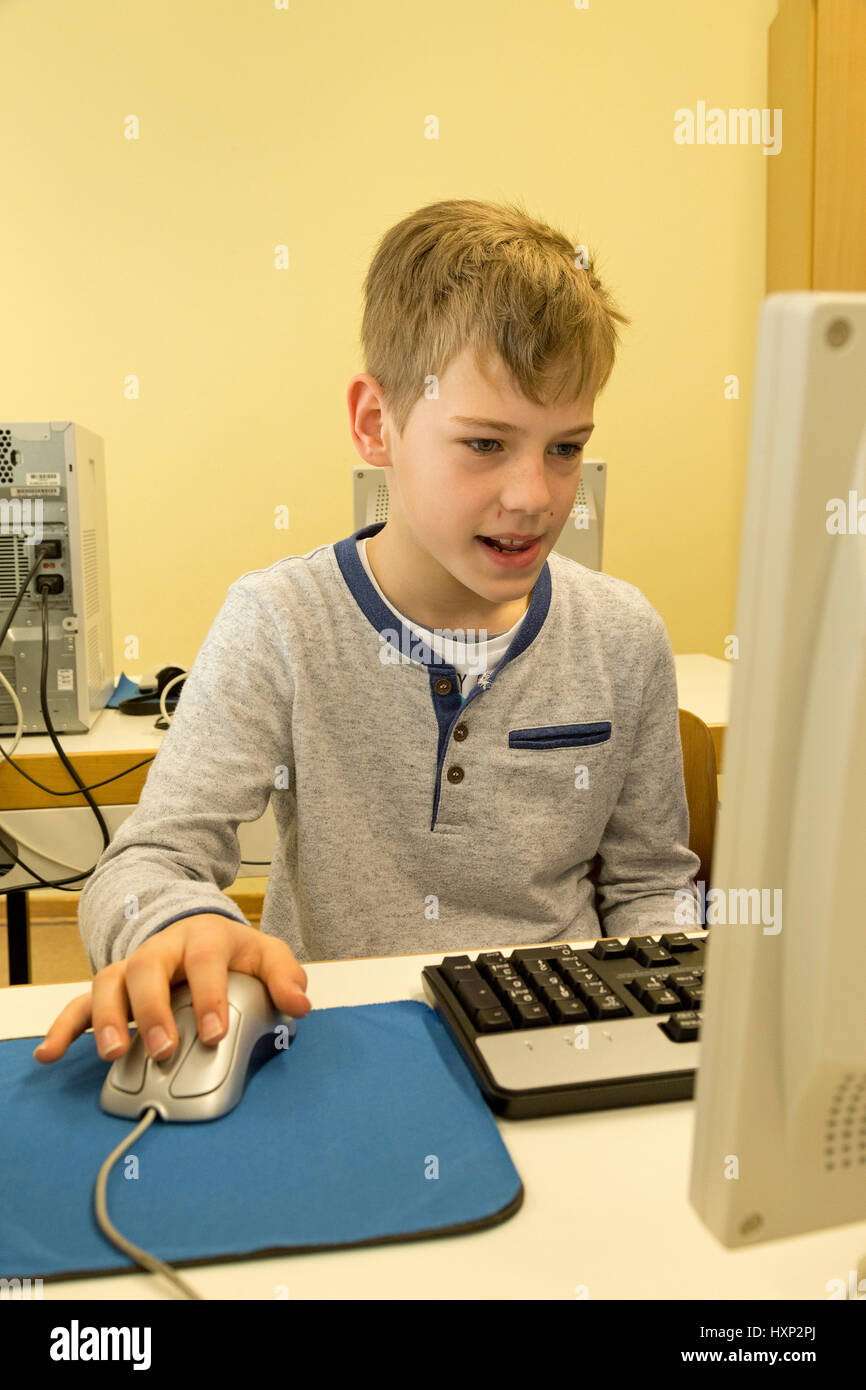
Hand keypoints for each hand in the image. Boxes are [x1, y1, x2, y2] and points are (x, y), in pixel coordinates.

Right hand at [32, 913, 310, 1063]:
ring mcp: (131, 968)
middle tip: (164, 1048)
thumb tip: (300, 1004)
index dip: (209, 995)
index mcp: (204, 939)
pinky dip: (64, 1028)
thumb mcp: (264, 954)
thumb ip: (285, 976)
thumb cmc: (231, 951)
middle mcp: (162, 950)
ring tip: (115, 1054)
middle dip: (153, 1009)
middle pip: (148, 968)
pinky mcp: (111, 989)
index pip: (205, 961)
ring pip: (108, 983)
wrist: (194, 928)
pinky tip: (50, 1053)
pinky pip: (79, 1005)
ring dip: (107, 1018)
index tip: (214, 1033)